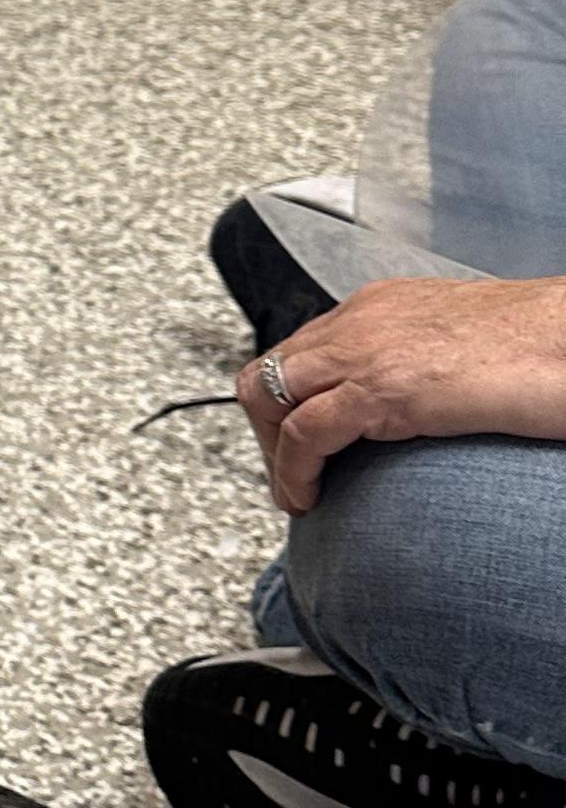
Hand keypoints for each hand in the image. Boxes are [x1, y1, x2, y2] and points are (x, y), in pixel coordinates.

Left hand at [239, 276, 565, 511]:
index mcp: (379, 307)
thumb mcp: (461, 349)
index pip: (302, 351)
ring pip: (268, 397)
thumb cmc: (540, 346)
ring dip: (272, 454)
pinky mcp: (379, 390)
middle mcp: (360, 320)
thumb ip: (422, 368)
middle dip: (268, 429)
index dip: (290, 404)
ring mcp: (365, 351)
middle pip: (270, 371)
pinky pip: (303, 434)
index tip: (301, 445)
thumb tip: (415, 406)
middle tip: (294, 475)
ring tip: (296, 495)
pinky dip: (292, 472)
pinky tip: (309, 499)